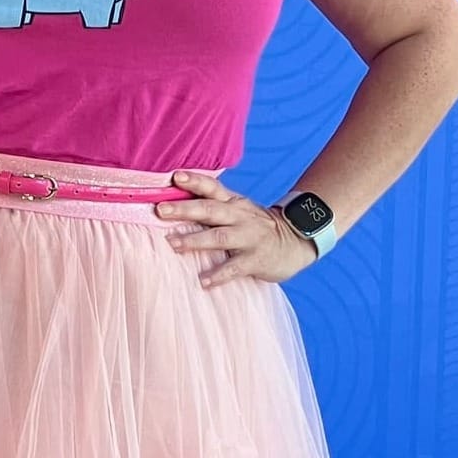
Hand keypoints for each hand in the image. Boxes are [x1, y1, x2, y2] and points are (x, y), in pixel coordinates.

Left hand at [155, 170, 317, 288]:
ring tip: (173, 244)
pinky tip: (203, 281)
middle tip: (161, 210)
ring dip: (195, 240)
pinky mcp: (256, 260)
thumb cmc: (255, 227)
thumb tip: (172, 202)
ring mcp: (249, 237)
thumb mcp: (238, 210)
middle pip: (210, 210)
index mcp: (233, 203)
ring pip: (220, 237)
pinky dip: (218, 274)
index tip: (175, 176)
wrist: (295, 242)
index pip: (212, 187)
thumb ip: (211, 206)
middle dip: (185, 209)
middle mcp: (240, 216)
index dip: (194, 181)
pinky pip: (235, 267)